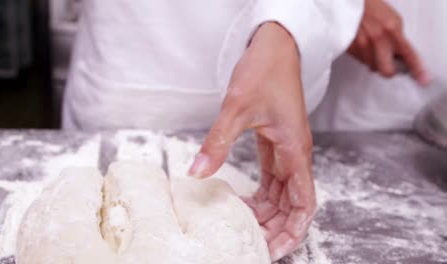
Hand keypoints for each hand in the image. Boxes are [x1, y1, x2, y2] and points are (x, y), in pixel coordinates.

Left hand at [188, 22, 315, 260]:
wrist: (275, 46)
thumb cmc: (265, 70)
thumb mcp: (237, 107)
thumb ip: (218, 141)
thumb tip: (198, 172)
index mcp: (295, 150)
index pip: (305, 202)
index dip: (294, 230)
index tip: (276, 249)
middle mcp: (295, 154)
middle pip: (294, 204)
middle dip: (278, 228)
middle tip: (256, 246)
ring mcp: (286, 150)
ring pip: (283, 194)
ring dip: (268, 213)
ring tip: (247, 230)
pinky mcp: (275, 144)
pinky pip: (272, 179)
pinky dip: (261, 195)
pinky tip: (243, 202)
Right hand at [348, 0, 429, 84]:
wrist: (350, 5)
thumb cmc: (371, 9)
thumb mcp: (391, 20)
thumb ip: (397, 38)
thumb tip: (400, 55)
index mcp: (391, 30)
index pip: (408, 54)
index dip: (416, 69)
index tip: (422, 78)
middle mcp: (377, 40)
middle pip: (387, 71)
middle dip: (389, 70)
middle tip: (389, 64)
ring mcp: (362, 45)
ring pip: (372, 67)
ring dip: (374, 61)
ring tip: (372, 47)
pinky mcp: (350, 49)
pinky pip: (361, 61)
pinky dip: (363, 56)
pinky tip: (363, 44)